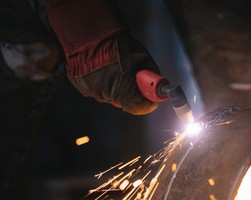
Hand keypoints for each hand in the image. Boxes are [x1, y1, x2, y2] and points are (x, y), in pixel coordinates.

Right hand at [45, 0, 158, 114]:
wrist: (90, 33)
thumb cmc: (117, 44)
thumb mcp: (142, 56)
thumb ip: (152, 73)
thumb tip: (159, 83)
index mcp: (122, 86)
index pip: (139, 106)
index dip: (147, 103)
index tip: (151, 98)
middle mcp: (107, 93)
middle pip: (124, 102)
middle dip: (130, 92)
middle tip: (131, 76)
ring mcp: (92, 91)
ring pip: (110, 96)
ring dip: (115, 87)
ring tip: (114, 68)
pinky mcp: (82, 87)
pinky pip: (97, 90)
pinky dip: (102, 83)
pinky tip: (102, 69)